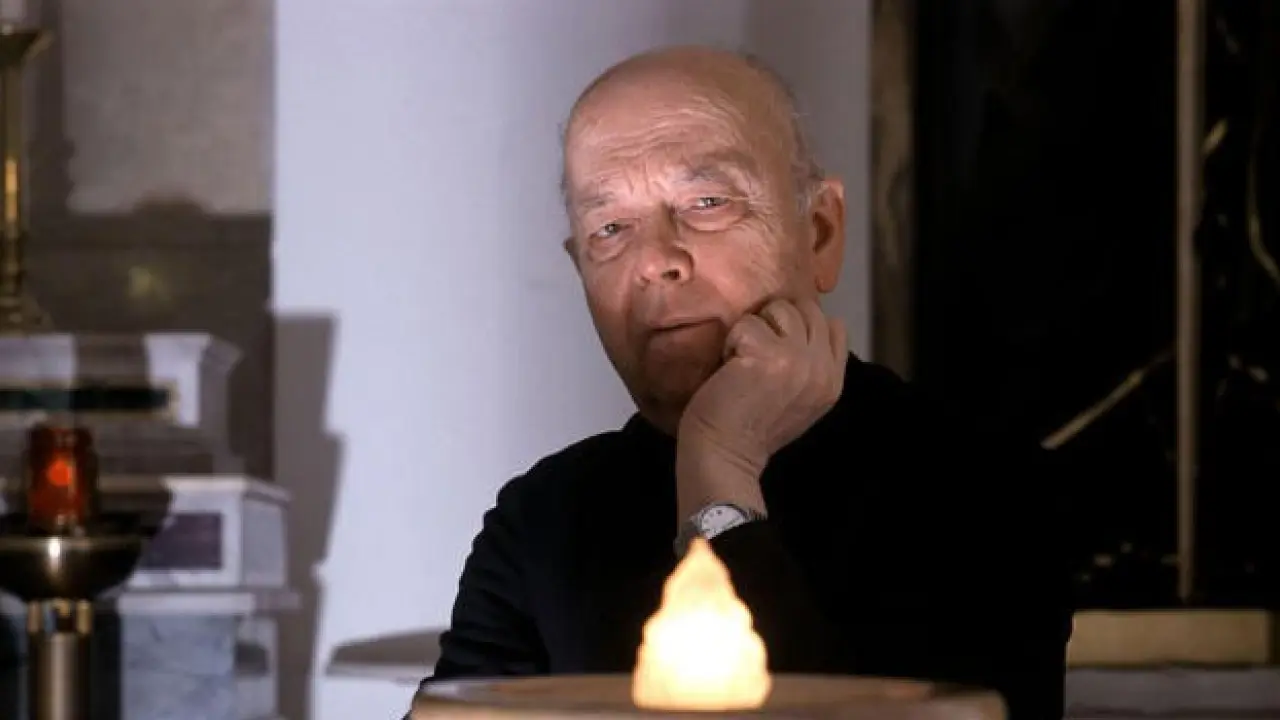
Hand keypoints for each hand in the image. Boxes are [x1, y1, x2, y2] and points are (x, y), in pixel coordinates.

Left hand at [674, 298, 848, 517]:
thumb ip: (810, 365)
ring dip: (754, 328)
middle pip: (807, 309)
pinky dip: (732, 341)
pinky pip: (747, 323)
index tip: (777, 342)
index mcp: (833, 380)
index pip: (834, 325)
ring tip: (741, 358)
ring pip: (779, 309)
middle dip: (777, 320)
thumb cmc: (752, 430)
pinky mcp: (767, 354)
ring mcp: (798, 359)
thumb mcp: (801, 399)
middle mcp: (822, 367)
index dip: (803, 324)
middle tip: (754, 350)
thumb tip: (799, 324)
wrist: (724, 455)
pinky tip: (728, 367)